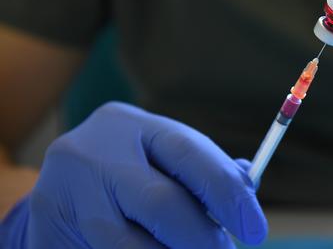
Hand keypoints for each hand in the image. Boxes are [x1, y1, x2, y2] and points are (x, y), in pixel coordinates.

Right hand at [1, 102, 266, 247]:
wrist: (61, 183)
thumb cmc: (132, 171)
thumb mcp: (163, 160)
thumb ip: (205, 172)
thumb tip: (246, 193)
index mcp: (130, 125)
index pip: (189, 154)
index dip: (227, 194)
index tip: (256, 230)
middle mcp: (92, 153)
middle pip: (161, 203)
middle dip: (201, 237)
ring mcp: (61, 193)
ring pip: (129, 246)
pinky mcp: (47, 231)